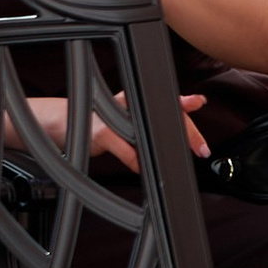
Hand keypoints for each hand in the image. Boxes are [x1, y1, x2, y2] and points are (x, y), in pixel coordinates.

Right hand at [29, 91, 213, 166]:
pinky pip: (126, 150)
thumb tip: (177, 133)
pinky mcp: (103, 134)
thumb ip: (148, 121)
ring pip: (148, 133)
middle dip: (186, 133)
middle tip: (201, 149)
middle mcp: (128, 105)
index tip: (200, 102)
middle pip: (164, 116)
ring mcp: (116, 118)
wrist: (66, 123)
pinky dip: (136, 160)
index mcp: (136, 100)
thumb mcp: (126, 117)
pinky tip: (145, 167)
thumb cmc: (100, 121)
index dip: (184, 101)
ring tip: (180, 158)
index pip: (165, 100)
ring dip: (165, 147)